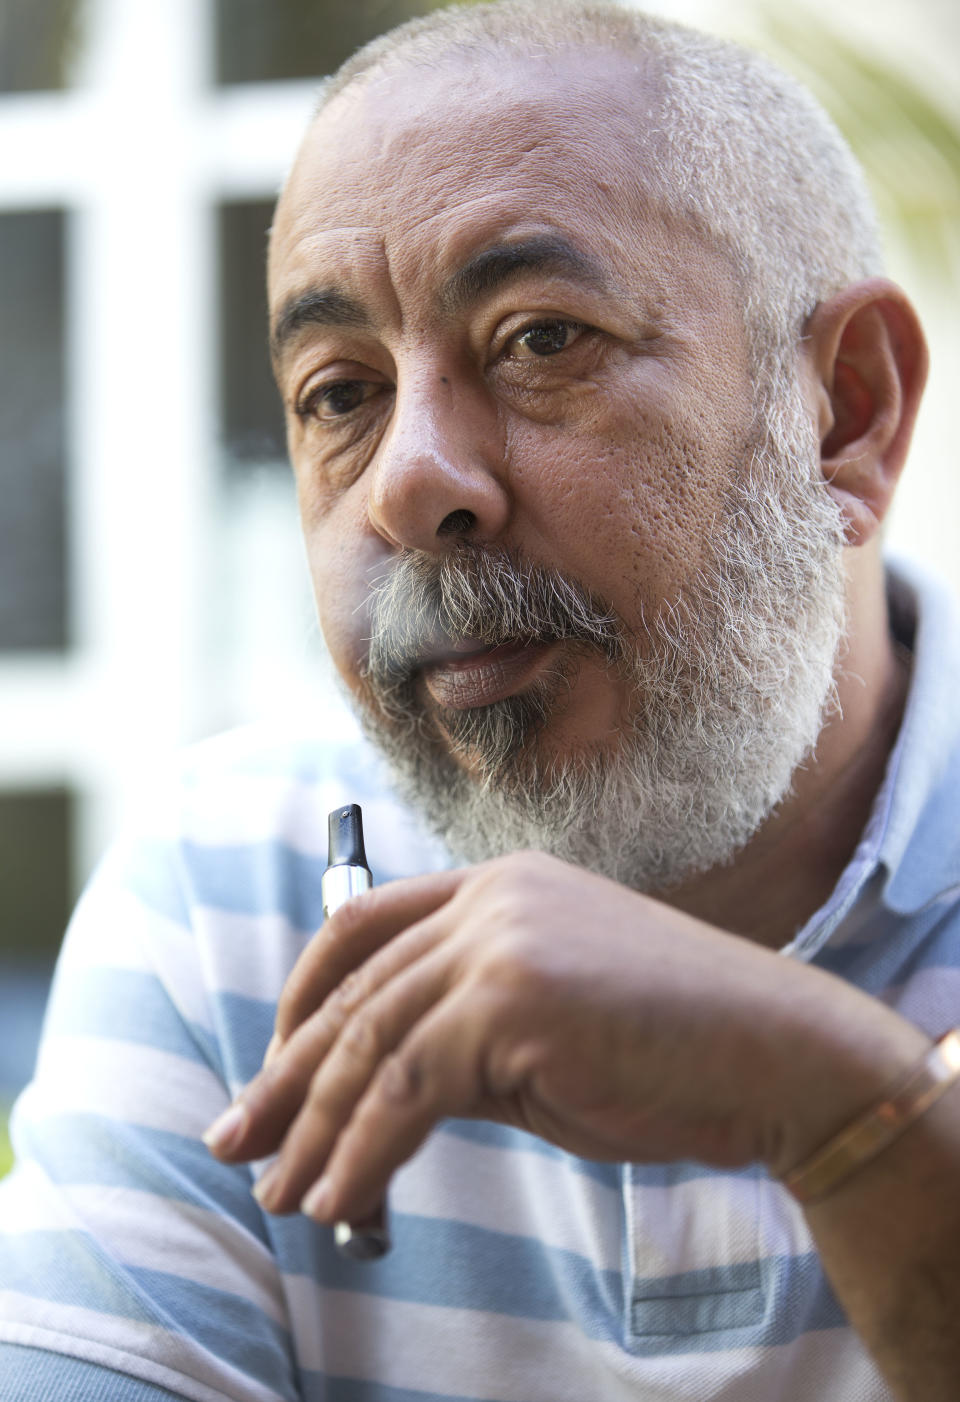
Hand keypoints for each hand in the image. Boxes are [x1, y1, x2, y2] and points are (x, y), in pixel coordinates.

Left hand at [205, 851, 925, 1224]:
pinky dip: (362, 1152)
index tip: (275, 1066)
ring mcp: (500, 940)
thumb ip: (457, 1043)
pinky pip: (405, 1088)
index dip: (304, 998)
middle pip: (354, 991)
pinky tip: (340, 1197)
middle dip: (287, 1076)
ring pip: (368, 1043)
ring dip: (316, 1129)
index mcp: (497, 886)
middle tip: (237, 1141)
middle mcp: (491, 897)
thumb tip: (366, 1103)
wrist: (779, 1056)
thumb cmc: (671, 1050)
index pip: (363, 927)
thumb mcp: (543, 1035)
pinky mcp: (510, 999)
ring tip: (279, 1192)